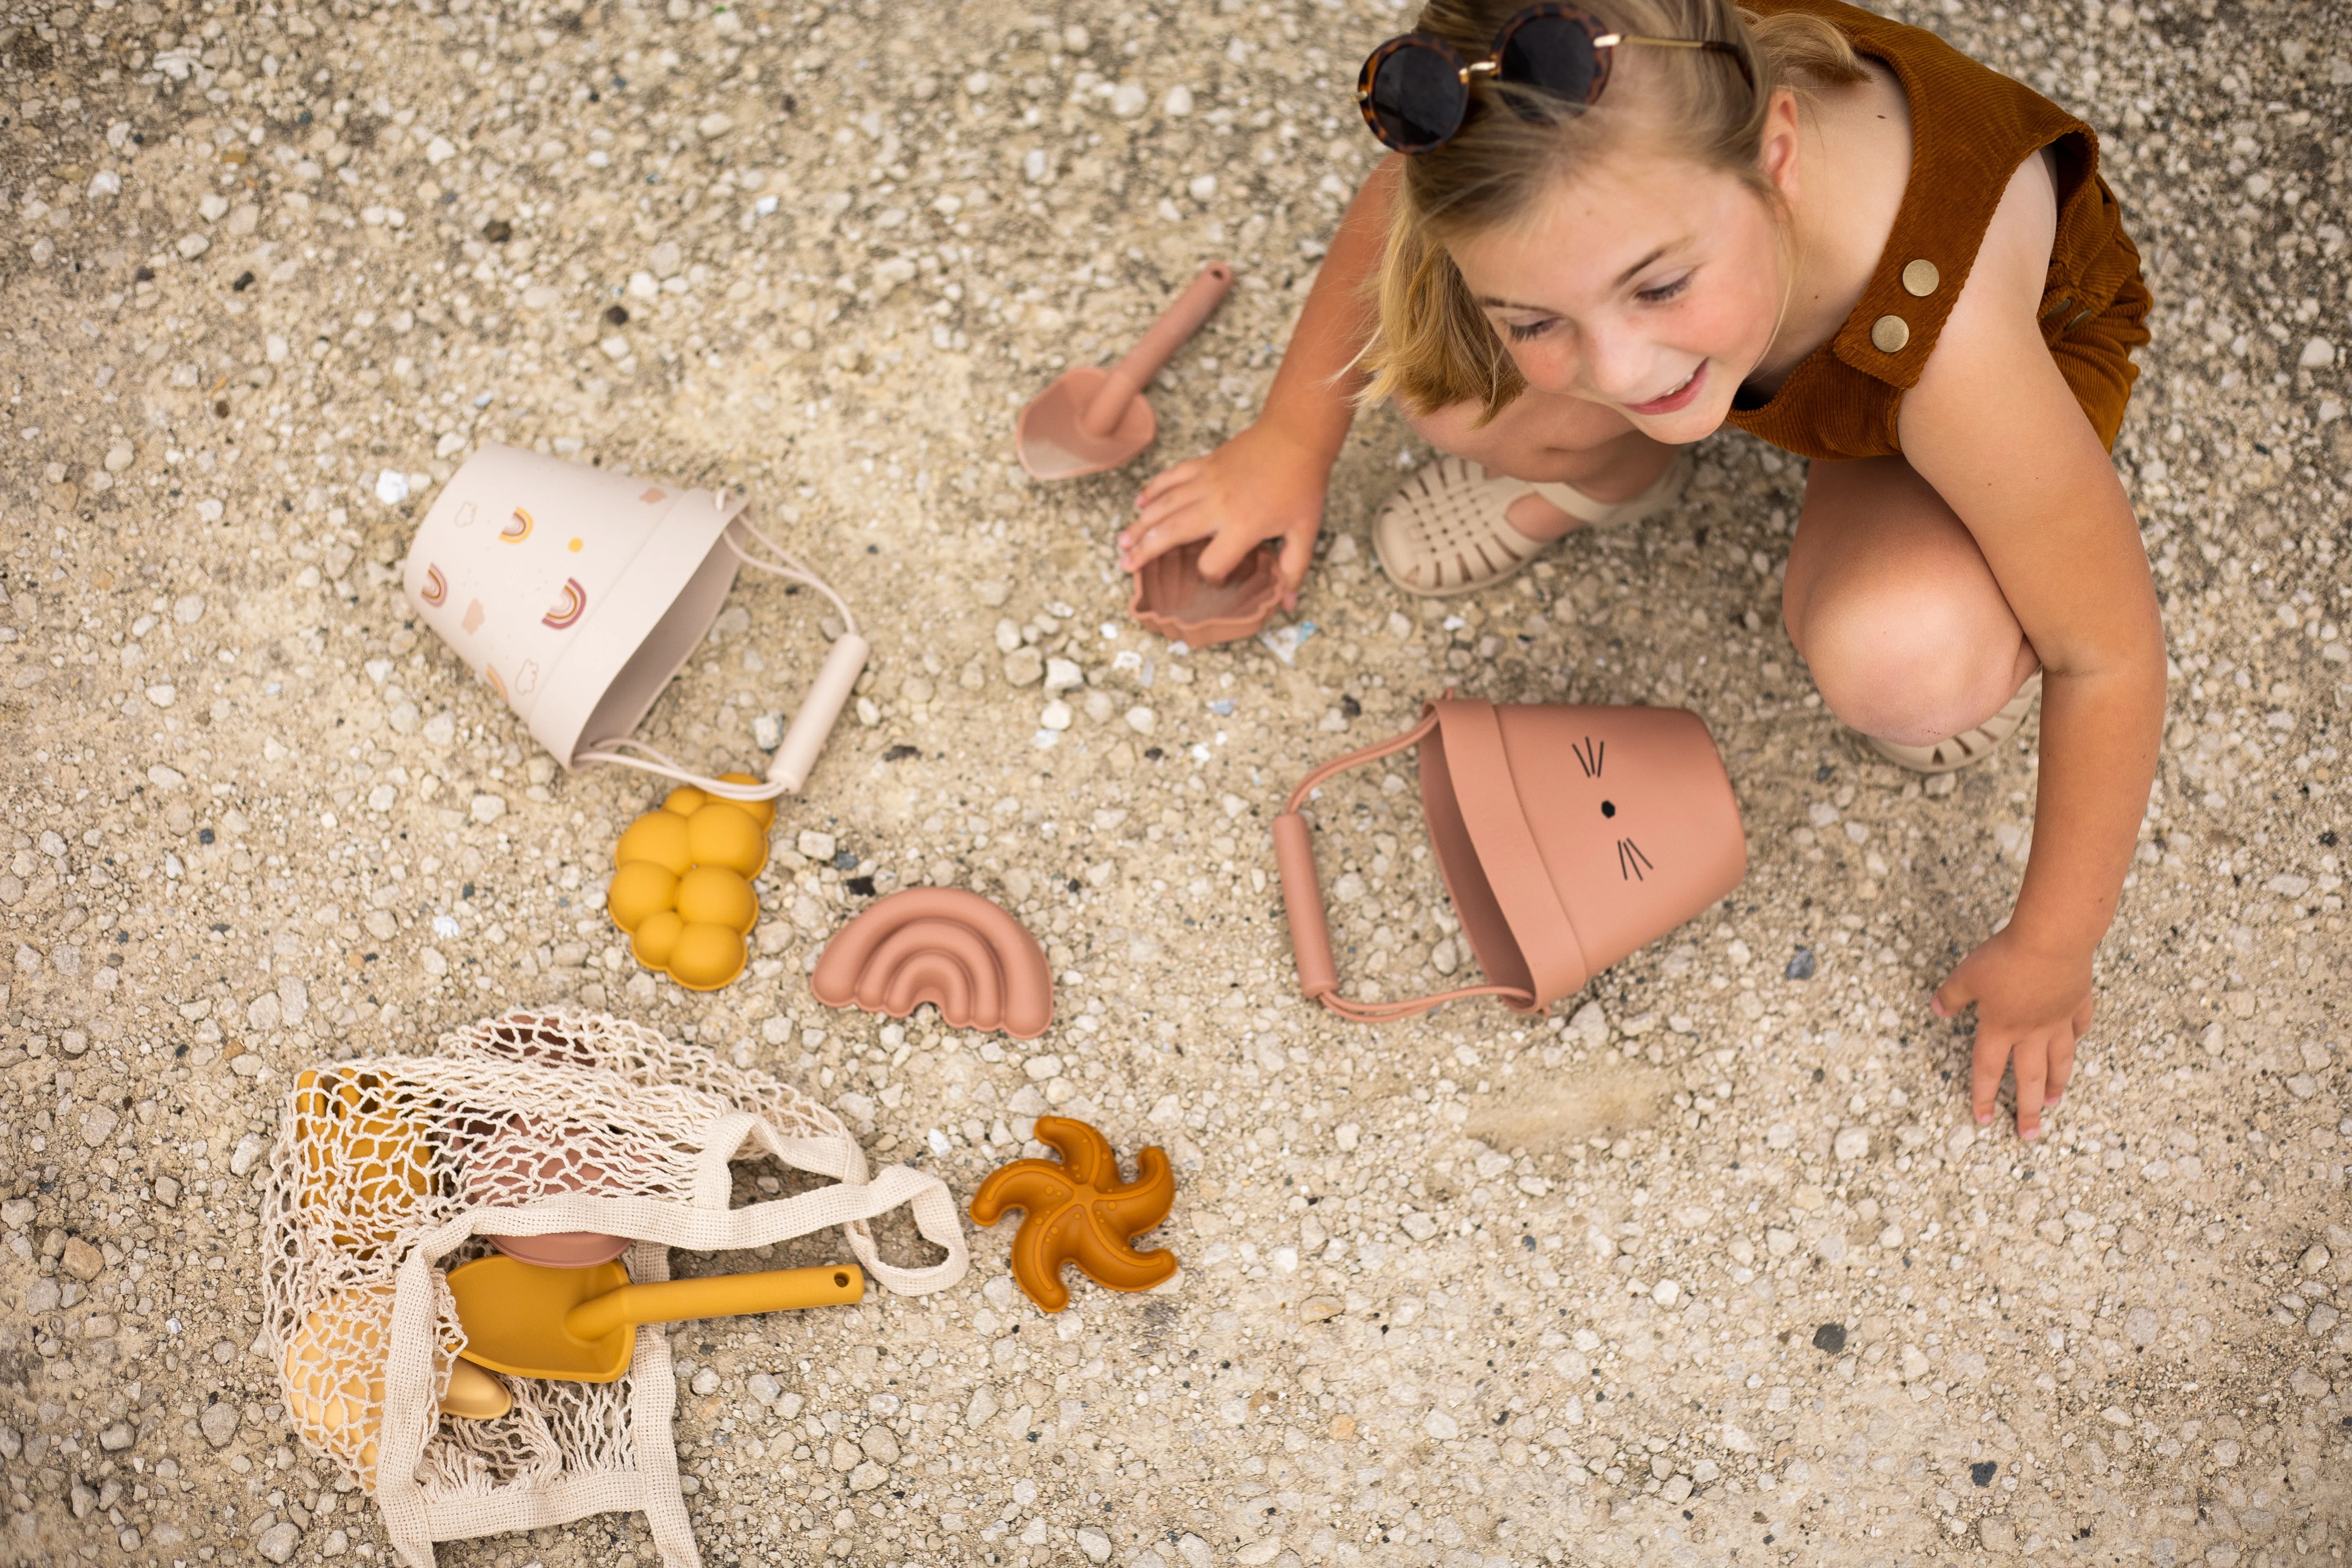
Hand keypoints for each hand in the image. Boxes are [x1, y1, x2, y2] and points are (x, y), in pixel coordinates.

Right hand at [1119, 417, 1334, 608]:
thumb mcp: (1305, 531)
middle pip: (1171, 532)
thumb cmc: (1301, 484)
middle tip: (1126, 565)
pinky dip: (1153, 490)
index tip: (1218, 576)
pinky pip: (1171, 478)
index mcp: (1242, 526)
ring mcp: (1206, 482)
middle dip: (1146, 551)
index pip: (1212, 563)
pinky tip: (1140, 503)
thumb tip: (1288, 602)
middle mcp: (1217, 506)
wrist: (1295, 436)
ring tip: (1123, 542)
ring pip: (1163, 506)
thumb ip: (1294, 568)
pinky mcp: (1204, 464)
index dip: (1212, 575)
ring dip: (1140, 524)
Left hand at [1933, 926, 2093, 1140]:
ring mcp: (2058, 1020)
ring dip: (2057, 1084)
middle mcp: (2031, 1032)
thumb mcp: (1967, 975)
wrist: (2051, 942)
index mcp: (2000, 1029)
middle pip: (2029, 1079)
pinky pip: (2079, 1026)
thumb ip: (1951, 996)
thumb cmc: (2006, 958)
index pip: (1987, 1070)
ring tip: (2055, 1102)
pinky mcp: (2078, 1003)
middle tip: (2030, 1134)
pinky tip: (2076, 1045)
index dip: (1982, 1096)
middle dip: (2028, 1110)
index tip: (1984, 1121)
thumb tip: (1937, 1010)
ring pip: (2059, 1061)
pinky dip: (2077, 1038)